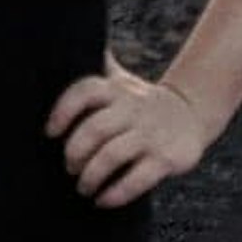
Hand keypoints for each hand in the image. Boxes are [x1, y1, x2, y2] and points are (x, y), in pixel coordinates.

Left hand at [46, 49, 218, 208]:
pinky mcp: (166, 159)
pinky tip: (102, 200)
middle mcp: (132, 109)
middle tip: (69, 168)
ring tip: (83, 187)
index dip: (63, 110)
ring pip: (112, 155)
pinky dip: (115, 193)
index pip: (84, 91)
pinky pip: (137, 179)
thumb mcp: (120, 81)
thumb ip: (95, 68)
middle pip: (94, 129)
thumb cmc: (140, 102)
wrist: (191, 114)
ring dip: (91, 176)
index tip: (49, 132)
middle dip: (74, 152)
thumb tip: (62, 40)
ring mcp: (149, 134)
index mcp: (116, 91)